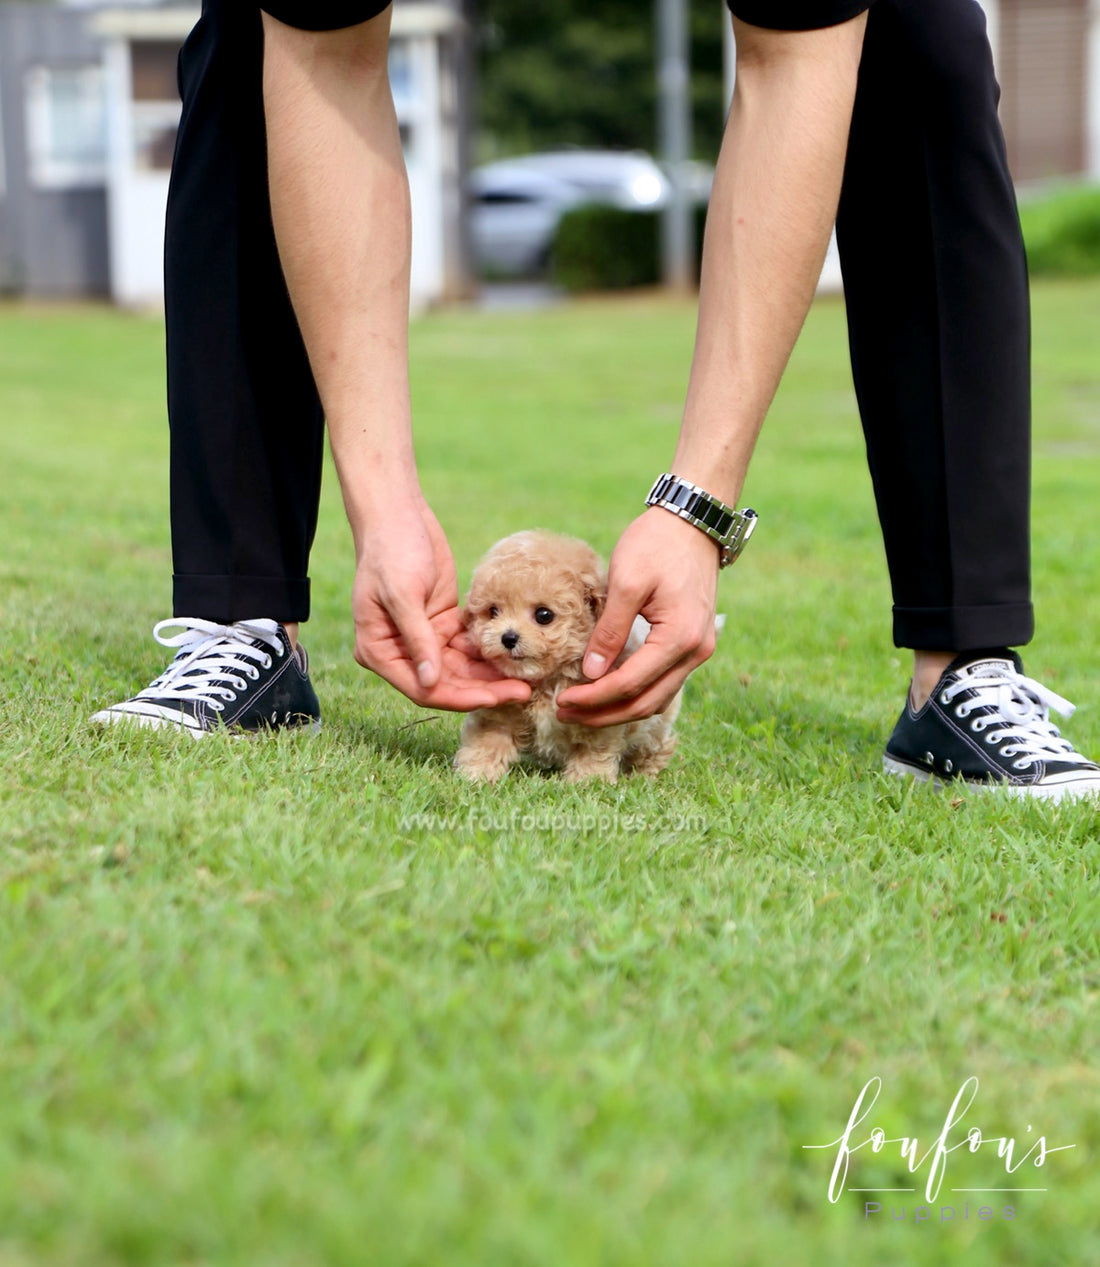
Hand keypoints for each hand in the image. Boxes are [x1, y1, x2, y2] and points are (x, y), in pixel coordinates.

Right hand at [352, 499, 530, 710]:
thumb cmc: (392, 550)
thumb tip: (430, 682)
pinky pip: (468, 647)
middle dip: (483, 689)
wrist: (400, 515)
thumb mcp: (403, 594)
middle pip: (446, 683)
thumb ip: (418, 639)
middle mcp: (400, 651)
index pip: (423, 688)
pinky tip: (513, 654)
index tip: (493, 698)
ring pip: (461, 669)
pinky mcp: (442, 623)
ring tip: (525, 677)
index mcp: (378, 650)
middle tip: (522, 690)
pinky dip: (489, 651)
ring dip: (490, 674)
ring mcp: (423, 638)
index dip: (459, 697)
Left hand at [556, 509, 719, 726]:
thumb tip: (591, 674)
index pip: (630, 684)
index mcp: (680, 638)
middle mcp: (695, 652)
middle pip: (645, 702)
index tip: (562, 701)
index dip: (593, 699)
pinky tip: (606, 691)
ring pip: (656, 698)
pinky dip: (634, 693)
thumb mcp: (627, 582)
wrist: (692, 522)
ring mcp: (698, 650)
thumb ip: (609, 631)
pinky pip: (662, 682)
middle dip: (603, 713)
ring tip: (580, 708)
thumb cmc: (658, 544)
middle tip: (564, 713)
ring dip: (618, 709)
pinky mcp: (692, 644)